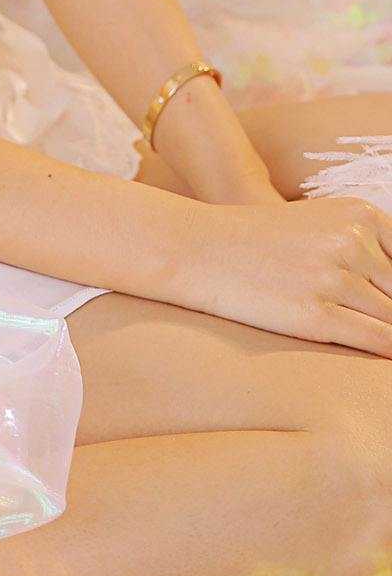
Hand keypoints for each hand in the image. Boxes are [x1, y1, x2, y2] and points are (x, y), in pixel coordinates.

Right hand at [172, 191, 391, 358]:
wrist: (203, 249)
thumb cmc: (263, 241)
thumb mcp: (322, 224)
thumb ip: (366, 246)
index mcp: (359, 214)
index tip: (387, 299)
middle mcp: (352, 241)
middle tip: (376, 316)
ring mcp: (335, 278)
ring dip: (389, 331)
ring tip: (373, 333)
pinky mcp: (317, 315)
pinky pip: (378, 341)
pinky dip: (387, 352)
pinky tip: (383, 361)